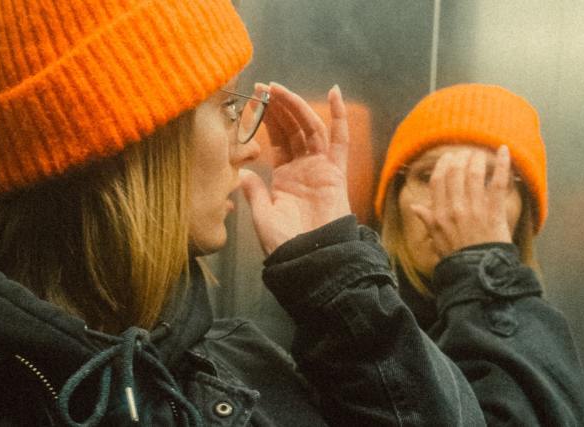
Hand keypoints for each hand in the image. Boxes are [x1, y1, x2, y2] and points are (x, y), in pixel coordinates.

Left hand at [240, 83, 350, 255]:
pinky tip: (334, 92)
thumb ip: (254, 192)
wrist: (308, 260)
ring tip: (278, 88)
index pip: (277, 139)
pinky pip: (340, 140)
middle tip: (263, 86)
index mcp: (285, 176)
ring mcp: (321, 167)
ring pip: (310, 128)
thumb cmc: (285, 244)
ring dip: (296, 106)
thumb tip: (243, 174)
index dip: (267, 118)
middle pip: (293, 128)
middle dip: (279, 106)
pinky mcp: (336, 171)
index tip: (254, 99)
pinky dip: (339, 116)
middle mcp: (304, 168)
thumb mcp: (262, 215)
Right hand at [408, 146, 513, 257]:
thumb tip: (414, 206)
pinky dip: (502, 164)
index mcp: (439, 214)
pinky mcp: (494, 210)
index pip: (438, 181)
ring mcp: (475, 208)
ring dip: (477, 159)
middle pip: (455, 173)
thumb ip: (427, 219)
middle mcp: (455, 207)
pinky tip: (504, 150)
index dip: (443, 165)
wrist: (477, 272)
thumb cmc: (457, 257)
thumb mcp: (436, 239)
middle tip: (465, 153)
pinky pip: (497, 182)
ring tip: (479, 153)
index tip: (448, 157)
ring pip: (474, 174)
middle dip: (460, 158)